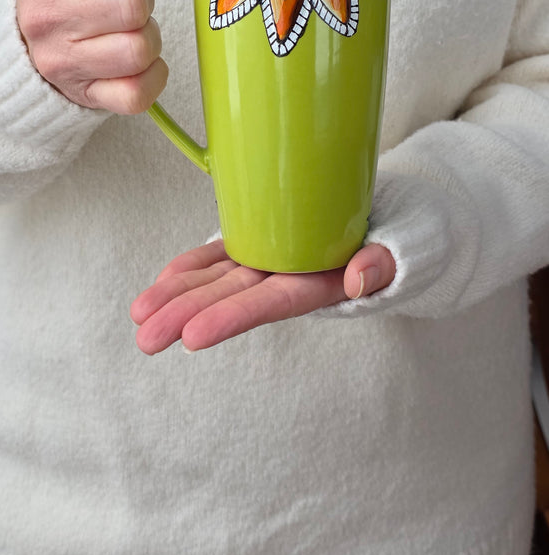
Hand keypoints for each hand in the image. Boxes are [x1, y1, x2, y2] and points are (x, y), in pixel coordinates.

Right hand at [16, 0, 166, 112]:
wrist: (32, 42)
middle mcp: (48, 19)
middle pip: (132, 6)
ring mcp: (65, 62)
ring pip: (139, 49)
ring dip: (149, 36)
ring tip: (132, 28)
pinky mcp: (86, 95)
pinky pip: (138, 92)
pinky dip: (152, 75)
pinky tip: (139, 61)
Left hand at [130, 239, 395, 352]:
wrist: (412, 218)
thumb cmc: (415, 232)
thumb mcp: (411, 246)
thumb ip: (387, 262)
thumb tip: (361, 276)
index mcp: (323, 282)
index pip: (271, 303)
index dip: (231, 318)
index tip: (190, 336)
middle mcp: (294, 275)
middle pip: (234, 297)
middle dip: (188, 314)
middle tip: (145, 335)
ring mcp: (279, 259)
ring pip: (222, 279)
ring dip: (180, 294)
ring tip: (139, 313)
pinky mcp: (272, 240)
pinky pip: (229, 255)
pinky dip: (197, 265)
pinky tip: (165, 277)